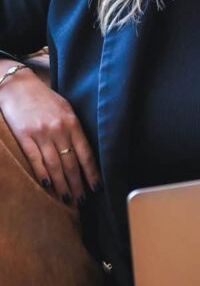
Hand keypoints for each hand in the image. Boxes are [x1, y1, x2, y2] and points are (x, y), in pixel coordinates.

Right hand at [0, 66, 100, 202]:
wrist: (17, 85)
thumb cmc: (43, 98)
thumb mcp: (65, 108)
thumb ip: (73, 128)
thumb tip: (83, 152)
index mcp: (72, 122)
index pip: (86, 153)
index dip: (92, 173)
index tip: (96, 187)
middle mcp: (59, 129)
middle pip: (71, 163)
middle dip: (78, 184)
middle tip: (82, 200)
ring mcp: (41, 133)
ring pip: (55, 165)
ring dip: (62, 184)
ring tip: (67, 198)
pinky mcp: (24, 136)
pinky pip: (35, 160)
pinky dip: (42, 174)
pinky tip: (48, 186)